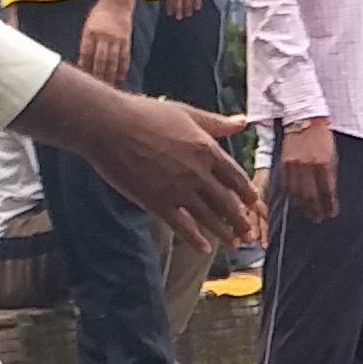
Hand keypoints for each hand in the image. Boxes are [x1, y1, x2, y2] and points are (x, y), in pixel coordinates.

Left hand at [77, 0, 137, 83]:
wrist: (116, 3)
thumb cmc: (99, 15)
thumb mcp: (87, 26)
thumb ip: (86, 42)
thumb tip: (84, 63)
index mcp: (89, 32)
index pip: (85, 53)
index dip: (84, 67)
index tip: (82, 79)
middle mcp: (102, 36)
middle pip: (99, 60)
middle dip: (97, 75)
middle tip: (96, 88)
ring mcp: (115, 39)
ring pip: (112, 61)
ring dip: (110, 75)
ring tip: (109, 86)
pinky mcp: (125, 40)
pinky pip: (124, 57)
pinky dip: (122, 69)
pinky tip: (121, 78)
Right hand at [93, 97, 260, 252]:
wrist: (108, 125)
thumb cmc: (145, 114)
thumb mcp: (186, 113)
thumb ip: (216, 123)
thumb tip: (242, 122)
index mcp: (207, 149)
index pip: (236, 177)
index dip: (247, 194)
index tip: (253, 204)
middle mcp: (197, 172)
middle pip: (227, 202)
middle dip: (241, 220)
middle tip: (249, 233)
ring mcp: (178, 189)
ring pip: (209, 218)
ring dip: (225, 233)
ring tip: (234, 245)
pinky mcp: (157, 202)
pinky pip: (182, 226)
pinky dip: (196, 239)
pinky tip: (204, 250)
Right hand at [276, 121, 341, 220]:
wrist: (303, 119)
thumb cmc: (322, 137)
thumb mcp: (332, 154)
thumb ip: (330, 173)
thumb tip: (329, 193)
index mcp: (323, 163)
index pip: (327, 190)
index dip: (330, 204)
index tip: (332, 213)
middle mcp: (308, 166)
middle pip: (312, 195)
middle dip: (316, 209)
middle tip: (320, 219)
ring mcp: (294, 165)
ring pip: (298, 193)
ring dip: (304, 206)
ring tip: (309, 214)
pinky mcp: (283, 163)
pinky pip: (287, 184)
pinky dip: (292, 195)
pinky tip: (296, 202)